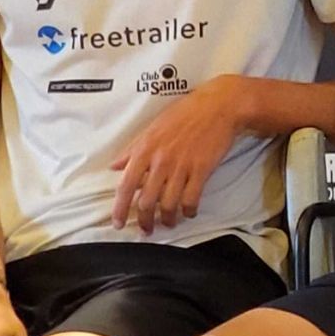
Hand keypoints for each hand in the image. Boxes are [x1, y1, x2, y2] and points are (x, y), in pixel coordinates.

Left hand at [111, 77, 244, 231]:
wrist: (219, 105)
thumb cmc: (185, 113)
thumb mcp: (152, 128)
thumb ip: (132, 150)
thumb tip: (114, 166)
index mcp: (144, 150)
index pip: (125, 186)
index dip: (120, 209)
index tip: (118, 223)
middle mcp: (160, 161)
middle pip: (146, 201)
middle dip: (145, 221)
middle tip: (146, 230)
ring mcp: (182, 166)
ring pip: (168, 204)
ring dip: (167, 219)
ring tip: (168, 224)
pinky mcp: (202, 169)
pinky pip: (192, 198)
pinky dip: (189, 210)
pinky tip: (189, 212)